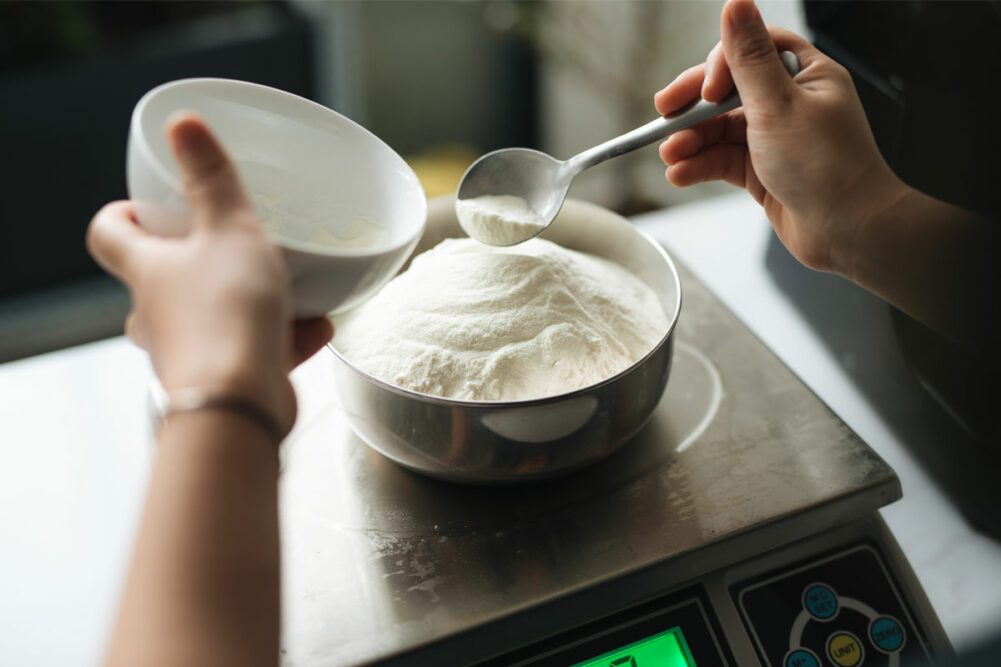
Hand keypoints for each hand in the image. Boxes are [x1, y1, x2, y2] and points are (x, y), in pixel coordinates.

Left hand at [87, 114, 332, 434]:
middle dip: (197, 260)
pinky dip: (283, 337)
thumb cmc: (226, 318)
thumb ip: (212, 179)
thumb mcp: (230, 231)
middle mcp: (157, 315)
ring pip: (214, 316)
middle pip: (163, 278)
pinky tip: (318, 328)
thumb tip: (183, 124)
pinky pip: (254, 349)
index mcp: (148, 271)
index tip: (146, 205)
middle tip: (231, 242)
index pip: (110, 234)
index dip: (122, 215)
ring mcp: (189, 351)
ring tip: (294, 288)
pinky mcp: (225, 381)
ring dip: (251, 301)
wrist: (239, 406)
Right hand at [654, 0, 906, 276]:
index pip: (751, 51)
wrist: (849, 232)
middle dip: (693, 107)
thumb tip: (735, 5)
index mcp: (805, 75)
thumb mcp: (779, 104)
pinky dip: (699, 165)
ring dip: (691, 141)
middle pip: (727, 91)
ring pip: (720, 129)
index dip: (719, 66)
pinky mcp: (763, 171)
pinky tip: (680, 173)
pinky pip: (722, 160)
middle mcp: (790, 103)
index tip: (703, 91)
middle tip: (663, 115)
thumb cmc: (827, 168)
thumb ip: (749, 57)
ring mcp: (775, 138)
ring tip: (670, 156)